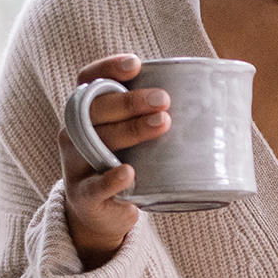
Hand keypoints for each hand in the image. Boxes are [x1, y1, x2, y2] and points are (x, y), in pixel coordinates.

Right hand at [58, 55, 171, 266]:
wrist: (100, 213)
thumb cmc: (121, 163)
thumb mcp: (126, 136)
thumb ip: (146, 114)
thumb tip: (203, 93)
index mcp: (84, 112)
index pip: (87, 80)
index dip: (108, 68)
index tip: (136, 64)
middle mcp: (74, 134)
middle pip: (95, 110)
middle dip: (130, 102)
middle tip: (164, 100)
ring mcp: (76, 165)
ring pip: (98, 143)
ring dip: (130, 131)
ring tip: (162, 124)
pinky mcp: (84, 196)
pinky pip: (96, 186)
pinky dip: (112, 179)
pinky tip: (129, 172)